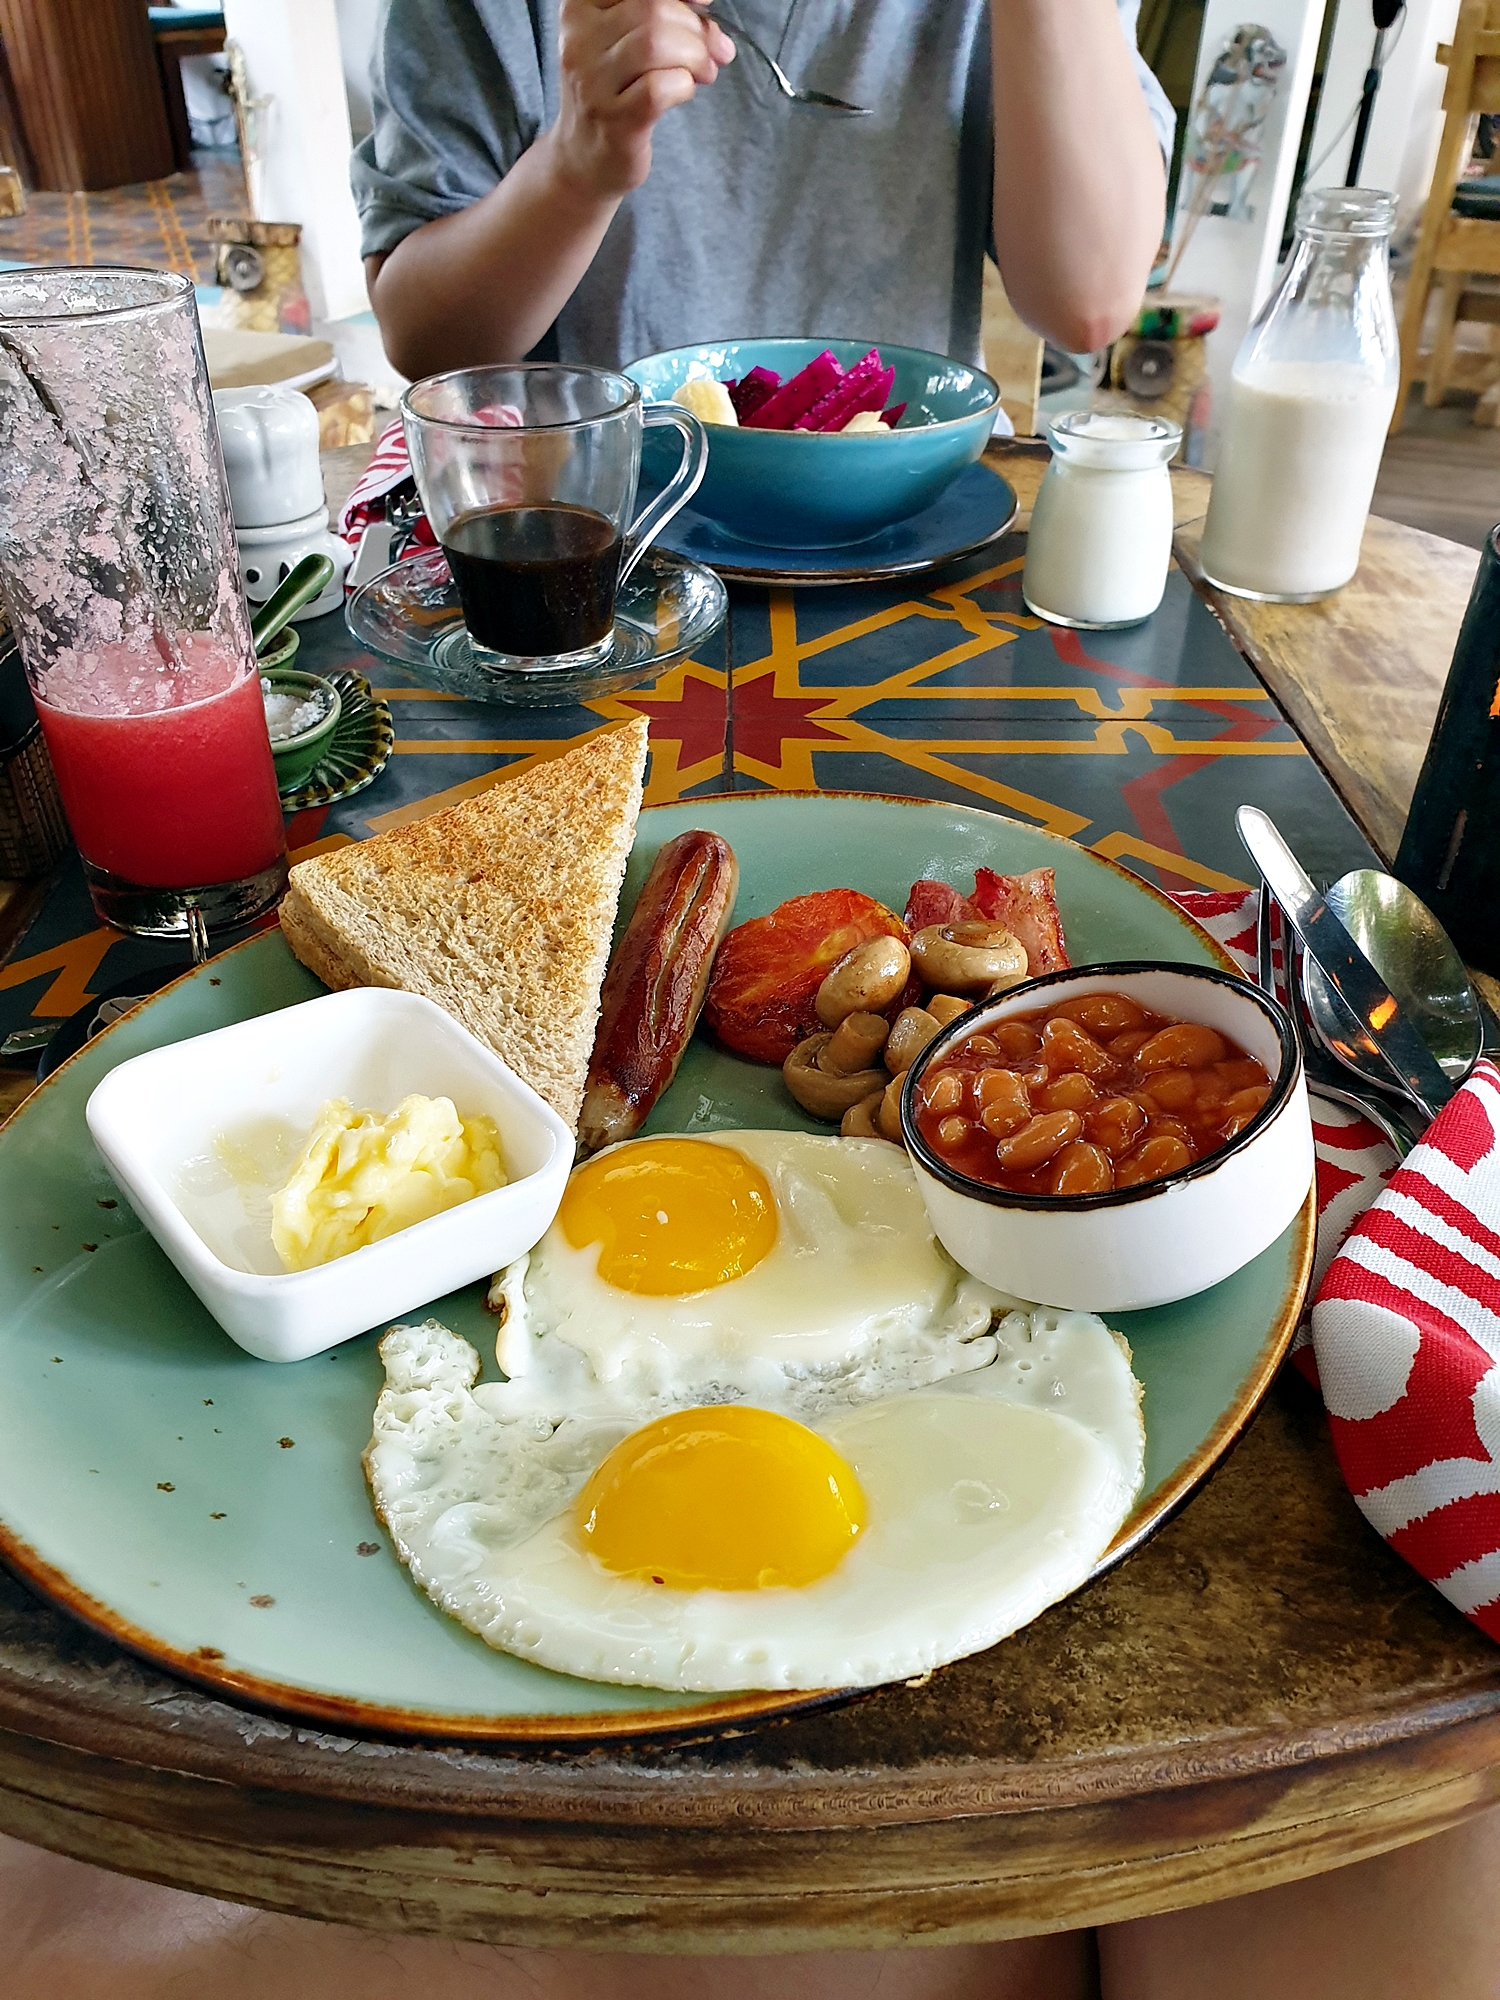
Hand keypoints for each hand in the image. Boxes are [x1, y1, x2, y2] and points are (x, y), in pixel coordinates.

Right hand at [550, 0, 734, 199]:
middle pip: (653, 10)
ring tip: (705, 71)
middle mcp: (578, 40)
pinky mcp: (614, 121)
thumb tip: (704, 0)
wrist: (583, 158)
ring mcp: (593, 83)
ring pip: (657, 44)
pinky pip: (660, 88)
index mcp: (579, 9)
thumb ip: (657, 14)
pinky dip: (684, 86)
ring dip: (696, 56)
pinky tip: (684, 92)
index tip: (703, 3)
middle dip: (696, 28)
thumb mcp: (622, 40)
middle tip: (715, 50)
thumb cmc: (611, 92)